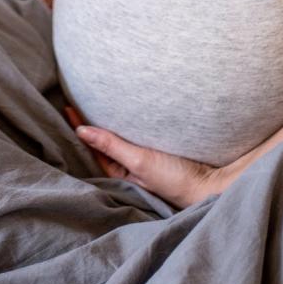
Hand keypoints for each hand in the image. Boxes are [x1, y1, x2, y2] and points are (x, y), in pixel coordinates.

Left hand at [65, 106, 244, 209]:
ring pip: (122, 140)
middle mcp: (132, 168)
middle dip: (91, 126)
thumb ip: (111, 145)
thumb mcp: (139, 161)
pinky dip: (130, 126)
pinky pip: (139, 137)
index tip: (68, 108)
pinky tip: (129, 114)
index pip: (94, 149)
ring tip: (95, 102)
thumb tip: (80, 131)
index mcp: (122, 174)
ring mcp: (148, 161)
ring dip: (110, 124)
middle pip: (106, 144)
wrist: (214, 183)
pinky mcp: (163, 153)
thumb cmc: (175, 179)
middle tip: (76, 100)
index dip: (80, 128)